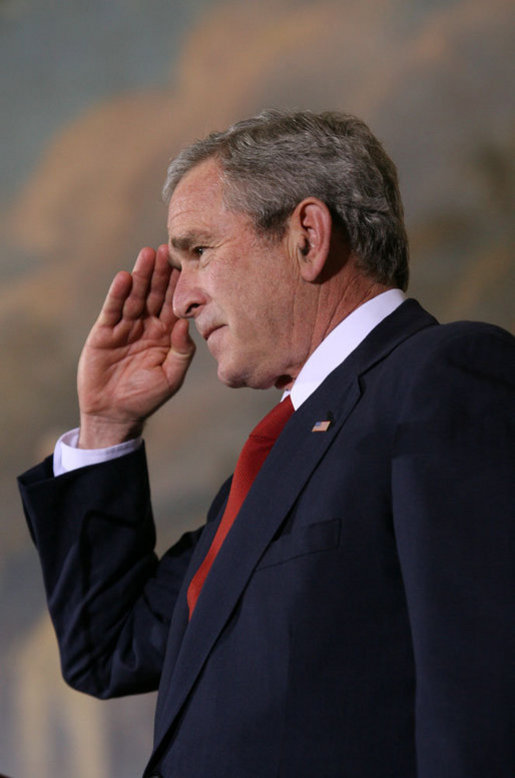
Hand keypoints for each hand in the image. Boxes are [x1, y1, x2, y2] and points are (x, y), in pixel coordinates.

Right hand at [77, 244, 194, 447]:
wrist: (114, 414)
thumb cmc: (147, 397)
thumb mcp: (172, 377)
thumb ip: (182, 352)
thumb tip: (186, 326)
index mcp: (166, 335)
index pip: (174, 305)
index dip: (179, 286)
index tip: (186, 265)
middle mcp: (147, 326)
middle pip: (155, 294)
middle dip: (161, 273)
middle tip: (166, 249)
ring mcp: (125, 327)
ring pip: (135, 297)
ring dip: (141, 276)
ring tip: (146, 255)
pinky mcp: (105, 332)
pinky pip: (113, 309)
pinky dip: (118, 294)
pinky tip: (125, 278)